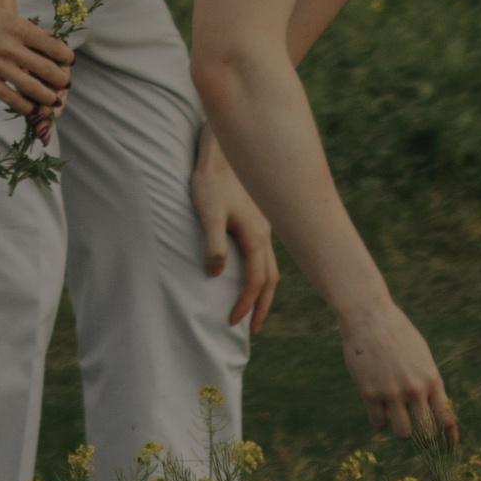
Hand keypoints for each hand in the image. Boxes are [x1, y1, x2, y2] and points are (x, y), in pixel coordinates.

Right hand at [0, 0, 74, 125]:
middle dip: (61, 81)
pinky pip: (11, 98)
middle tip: (65, 85)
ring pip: (33, 88)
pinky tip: (30, 108)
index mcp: (18, 26)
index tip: (69, 62)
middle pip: (48, 69)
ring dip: (48, 98)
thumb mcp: (1, 15)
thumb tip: (47, 41)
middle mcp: (11, 46)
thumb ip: (23, 28)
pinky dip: (25, 106)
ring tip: (54, 102)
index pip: (53, 45)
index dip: (65, 57)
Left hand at [191, 135, 277, 334]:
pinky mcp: (257, 219)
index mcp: (255, 236)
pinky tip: (252, 272)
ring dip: (264, 290)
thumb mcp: (208, 212)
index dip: (245, 304)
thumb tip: (216, 275)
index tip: (231, 321)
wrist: (222, 151)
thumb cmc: (211, 180)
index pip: (255, 281)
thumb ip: (213, 244)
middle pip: (270, 279)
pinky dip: (262, 272)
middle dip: (262, 305)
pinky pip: (266, 254)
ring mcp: (264, 226)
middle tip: (253, 329)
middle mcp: (265, 234)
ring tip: (256, 308)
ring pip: (271, 267)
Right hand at [337, 296, 457, 444]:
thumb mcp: (421, 355)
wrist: (369, 316)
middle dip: (422, 437)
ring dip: (399, 430)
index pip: (447, 418)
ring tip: (394, 415)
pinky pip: (378, 422)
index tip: (449, 448)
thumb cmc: (397, 334)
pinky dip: (378, 418)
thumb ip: (427, 382)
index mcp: (432, 379)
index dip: (449, 437)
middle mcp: (415, 389)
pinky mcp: (369, 392)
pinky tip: (376, 403)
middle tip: (415, 430)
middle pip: (426, 434)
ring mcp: (391, 392)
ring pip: (402, 433)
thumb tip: (430, 412)